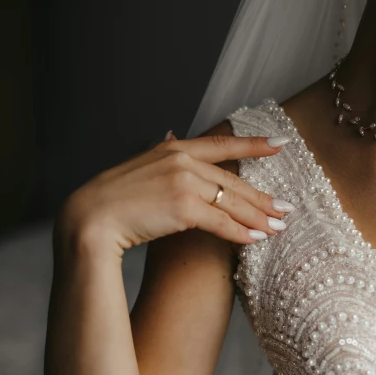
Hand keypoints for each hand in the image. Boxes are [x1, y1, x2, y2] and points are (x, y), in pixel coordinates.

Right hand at [58, 127, 295, 253]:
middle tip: (285, 210)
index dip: (254, 144)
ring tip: (277, 229)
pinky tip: (255, 240)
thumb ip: (163, 157)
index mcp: (174, 148)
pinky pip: (221, 221)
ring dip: (258, 218)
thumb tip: (174, 135)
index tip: (280, 145)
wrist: (91, 218)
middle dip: (262, 198)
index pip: (222, 144)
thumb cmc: (112, 199)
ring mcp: (184, 182)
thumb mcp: (140, 167)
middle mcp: (183, 160)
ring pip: (232, 202)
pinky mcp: (184, 207)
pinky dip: (240, 233)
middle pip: (233, 181)